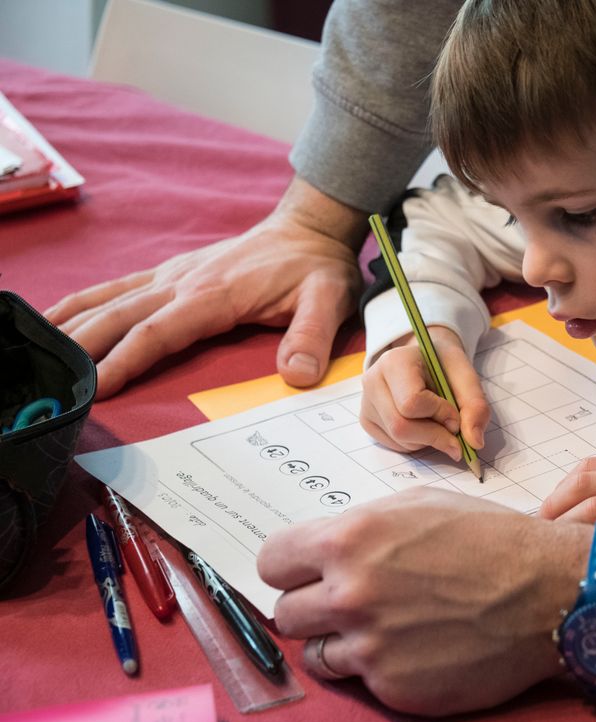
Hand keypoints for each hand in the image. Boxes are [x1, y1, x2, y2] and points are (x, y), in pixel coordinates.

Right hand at [45, 178, 366, 398]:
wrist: (311, 229)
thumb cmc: (318, 268)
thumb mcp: (330, 300)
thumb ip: (312, 336)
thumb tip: (295, 375)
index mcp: (214, 294)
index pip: (157, 330)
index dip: (124, 359)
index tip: (96, 388)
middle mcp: (182, 281)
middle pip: (119, 315)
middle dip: (82, 347)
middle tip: (50, 382)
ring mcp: (173, 274)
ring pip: (109, 299)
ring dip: (71, 324)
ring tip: (35, 348)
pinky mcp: (172, 272)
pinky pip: (117, 287)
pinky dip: (83, 303)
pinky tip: (57, 318)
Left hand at [258, 487, 588, 714]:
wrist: (550, 591)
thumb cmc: (492, 540)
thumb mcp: (420, 505)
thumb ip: (361, 526)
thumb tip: (324, 548)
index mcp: (350, 539)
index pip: (272, 561)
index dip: (291, 567)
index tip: (306, 573)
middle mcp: (350, 594)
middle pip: (287, 612)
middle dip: (315, 606)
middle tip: (354, 602)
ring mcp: (371, 647)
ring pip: (317, 654)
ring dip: (342, 643)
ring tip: (388, 628)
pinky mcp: (395, 688)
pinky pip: (363, 682)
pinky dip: (383, 669)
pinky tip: (420, 647)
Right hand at [360, 326, 490, 460]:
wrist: (424, 360)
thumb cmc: (443, 365)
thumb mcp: (466, 376)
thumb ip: (475, 407)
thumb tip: (474, 443)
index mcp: (394, 362)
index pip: (411, 402)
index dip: (440, 413)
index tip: (455, 412)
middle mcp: (373, 381)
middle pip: (401, 426)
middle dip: (435, 435)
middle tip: (453, 430)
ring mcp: (366, 403)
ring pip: (399, 440)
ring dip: (428, 440)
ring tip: (438, 421)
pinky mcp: (367, 421)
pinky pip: (394, 445)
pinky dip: (417, 443)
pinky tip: (424, 425)